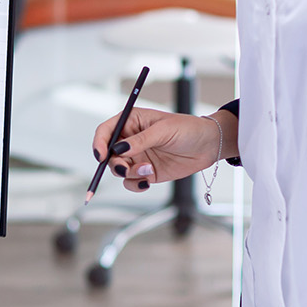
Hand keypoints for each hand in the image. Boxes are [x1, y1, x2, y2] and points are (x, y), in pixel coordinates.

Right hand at [92, 107, 222, 191]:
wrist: (208, 146)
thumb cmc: (187, 129)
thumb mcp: (163, 130)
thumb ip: (140, 140)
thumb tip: (119, 149)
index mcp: (131, 122)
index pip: (105, 131)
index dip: (99, 143)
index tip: (101, 156)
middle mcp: (131, 140)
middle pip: (109, 154)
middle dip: (114, 163)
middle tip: (125, 167)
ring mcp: (138, 157)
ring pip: (118, 170)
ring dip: (129, 173)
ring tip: (147, 170)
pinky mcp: (146, 172)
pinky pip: (131, 182)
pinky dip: (136, 184)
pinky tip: (148, 180)